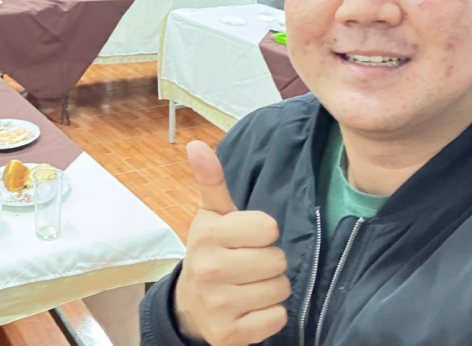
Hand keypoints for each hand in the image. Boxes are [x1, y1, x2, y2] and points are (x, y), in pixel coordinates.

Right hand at [173, 142, 289, 345]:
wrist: (190, 304)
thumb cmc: (211, 252)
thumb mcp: (211, 215)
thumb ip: (211, 180)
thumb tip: (196, 144)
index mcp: (207, 234)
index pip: (268, 228)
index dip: (263, 233)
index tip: (247, 237)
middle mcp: (209, 269)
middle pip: (278, 261)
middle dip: (270, 263)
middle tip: (249, 264)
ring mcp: (218, 304)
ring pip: (281, 290)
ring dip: (271, 290)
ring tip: (249, 286)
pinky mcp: (229, 334)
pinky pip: (277, 319)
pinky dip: (270, 316)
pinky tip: (250, 309)